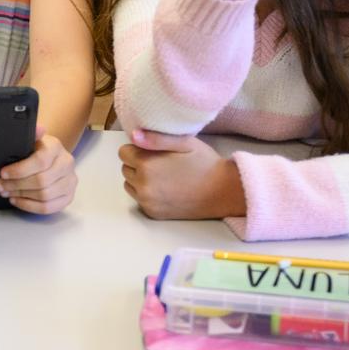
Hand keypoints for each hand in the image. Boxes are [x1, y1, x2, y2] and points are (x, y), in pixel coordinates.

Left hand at [0, 133, 76, 212]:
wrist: (50, 156)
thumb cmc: (35, 148)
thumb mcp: (30, 138)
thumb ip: (31, 134)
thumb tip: (39, 127)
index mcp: (56, 147)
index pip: (40, 161)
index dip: (19, 170)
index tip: (3, 173)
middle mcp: (67, 163)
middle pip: (41, 181)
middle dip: (16, 185)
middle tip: (0, 185)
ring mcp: (70, 181)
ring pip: (45, 196)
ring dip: (22, 196)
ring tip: (6, 192)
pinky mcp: (68, 196)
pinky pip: (49, 207)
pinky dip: (30, 206)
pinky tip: (17, 200)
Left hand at [120, 130, 245, 219]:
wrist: (225, 192)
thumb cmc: (205, 163)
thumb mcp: (184, 142)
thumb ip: (155, 138)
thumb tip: (133, 135)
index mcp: (146, 164)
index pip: (124, 152)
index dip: (138, 149)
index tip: (154, 152)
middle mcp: (143, 185)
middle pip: (126, 168)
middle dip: (138, 164)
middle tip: (162, 164)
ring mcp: (147, 201)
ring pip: (130, 184)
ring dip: (140, 179)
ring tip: (164, 177)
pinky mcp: (153, 214)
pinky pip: (139, 199)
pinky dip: (147, 194)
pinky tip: (166, 190)